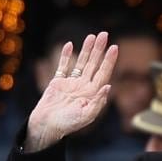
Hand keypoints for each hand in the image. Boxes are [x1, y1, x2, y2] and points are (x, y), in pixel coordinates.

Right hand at [24, 32, 117, 153]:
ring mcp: (71, 84)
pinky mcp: (57, 82)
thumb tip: (109, 86)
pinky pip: (63, 66)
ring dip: (86, 49)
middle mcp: (83, 87)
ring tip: (92, 36)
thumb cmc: (67, 124)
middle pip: (94, 64)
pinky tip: (70, 45)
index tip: (115, 47)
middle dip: (99, 49)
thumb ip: (99, 102)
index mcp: (92, 94)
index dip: (109, 60)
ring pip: (81, 62)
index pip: (104, 73)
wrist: (46, 127)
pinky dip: (66, 56)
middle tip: (104, 34)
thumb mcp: (87, 116)